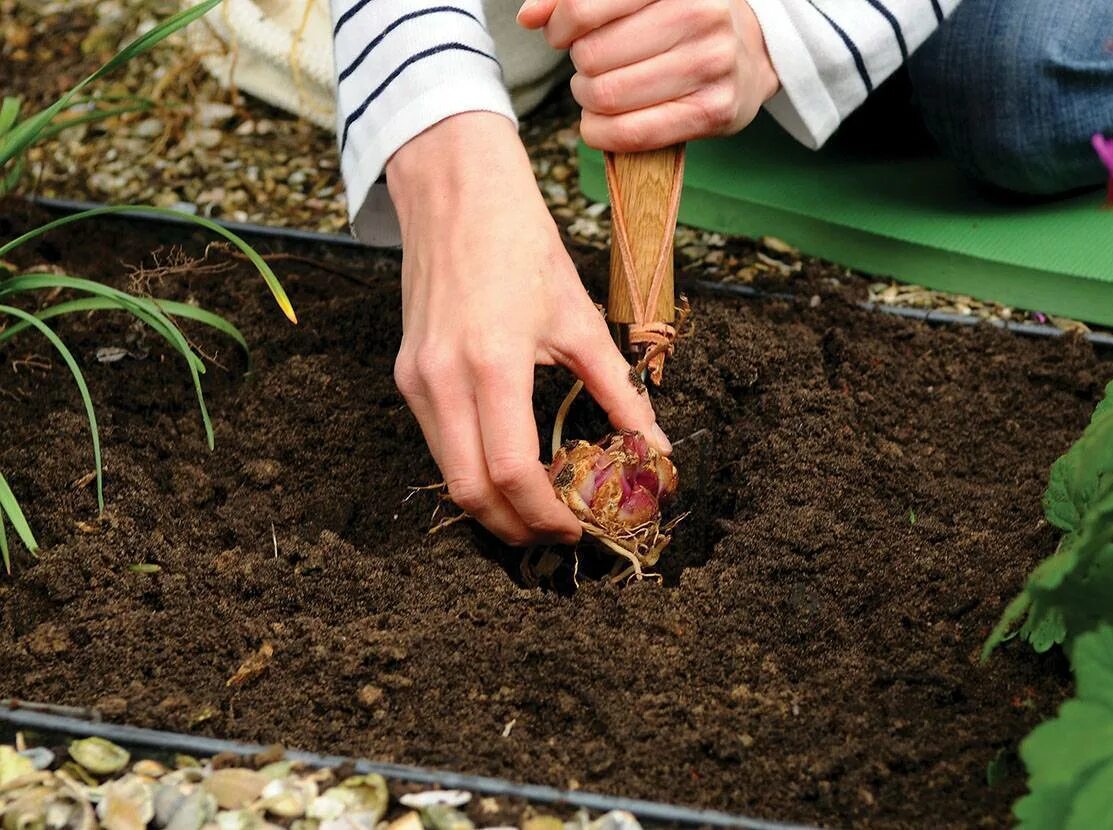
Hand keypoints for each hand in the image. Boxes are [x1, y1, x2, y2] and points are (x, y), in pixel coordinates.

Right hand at [387, 112, 669, 546]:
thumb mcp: (581, 321)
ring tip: (540, 505)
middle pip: (470, 492)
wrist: (458, 192)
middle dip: (515, 528)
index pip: (512, 474)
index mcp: (492, 365)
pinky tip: (509, 465)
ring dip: (493, 504)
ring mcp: (417, 379)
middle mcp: (442, 380)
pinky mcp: (406, 373)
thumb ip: (620, 392)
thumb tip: (656, 449)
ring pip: (448, 474)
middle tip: (558, 532)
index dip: (546, 515)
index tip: (579, 527)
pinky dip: (473, 469)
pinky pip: (437, 443)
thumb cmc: (523, 246)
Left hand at [517, 0, 778, 150]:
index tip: (562, 33)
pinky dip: (601, 133)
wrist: (751, 53)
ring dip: (587, 101)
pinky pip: (633, 132)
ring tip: (597, 91)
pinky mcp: (714, 110)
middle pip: (593, 55)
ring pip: (609, 95)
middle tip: (590, 66)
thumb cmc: (679, 18)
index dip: (560, 25)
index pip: (585, 6)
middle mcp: (700, 12)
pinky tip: (598, 124)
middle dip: (579, 66)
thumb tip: (529, 18)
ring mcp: (711, 63)